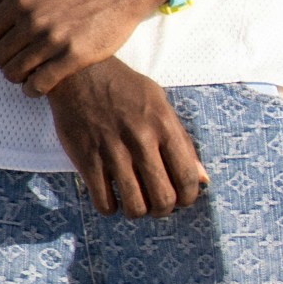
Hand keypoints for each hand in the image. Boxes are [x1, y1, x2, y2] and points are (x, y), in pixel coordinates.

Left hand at [0, 0, 158, 93]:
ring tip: (25, 73)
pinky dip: (34, 90)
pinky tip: (38, 86)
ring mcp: (54, 39)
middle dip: (1, 62)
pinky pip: (40, 84)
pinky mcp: (74, 57)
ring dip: (16, 77)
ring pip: (16, 73)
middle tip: (12, 62)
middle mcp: (34, 19)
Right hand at [47, 61, 206, 216]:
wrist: (80, 72)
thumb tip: (203, 178)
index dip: (189, 197)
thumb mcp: (160, 104)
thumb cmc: (125, 88)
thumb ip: (182, 142)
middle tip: (157, 203)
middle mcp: (140, 140)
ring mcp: (112, 151)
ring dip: (138, 211)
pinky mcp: (86, 159)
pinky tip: (111, 197)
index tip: (182, 199)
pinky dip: (110, 208)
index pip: (187, 176)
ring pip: (135, 206)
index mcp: (163, 125)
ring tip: (135, 202)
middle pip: (163, 198)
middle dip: (164, 209)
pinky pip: (104, 202)